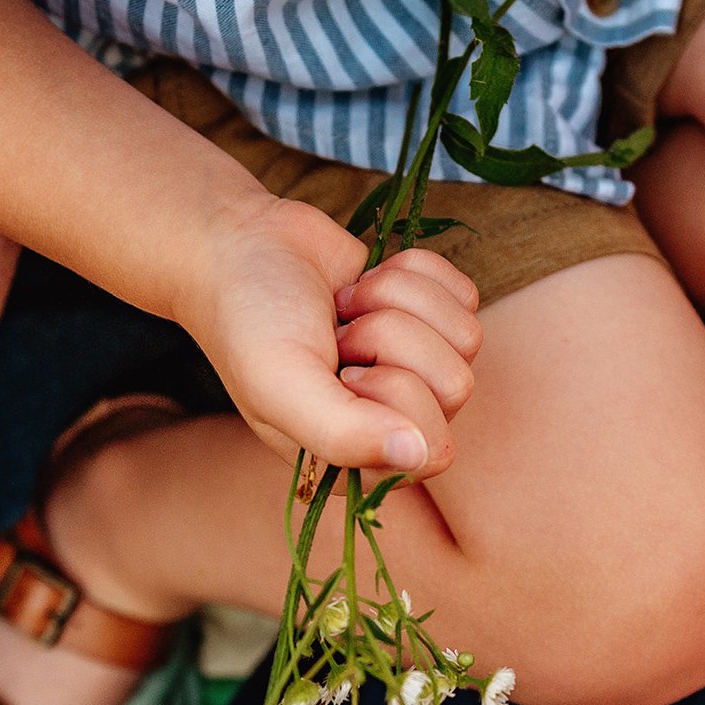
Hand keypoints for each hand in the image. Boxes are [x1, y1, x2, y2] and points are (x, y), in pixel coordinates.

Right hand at [181, 197, 482, 478]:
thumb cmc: (250, 321)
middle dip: (388, 339)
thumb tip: (419, 456)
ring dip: (396, 302)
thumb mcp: (281, 384)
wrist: (239, 243)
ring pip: (465, 337)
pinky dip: (410, 272)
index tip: (338, 370)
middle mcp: (395, 423)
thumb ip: (343, 434)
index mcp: (358, 461)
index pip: (432, 445)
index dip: (389, 392)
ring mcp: (417, 369)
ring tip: (344, 308)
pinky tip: (360, 284)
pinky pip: (464, 296)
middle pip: (455, 386)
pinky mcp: (429, 316)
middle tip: (337, 336)